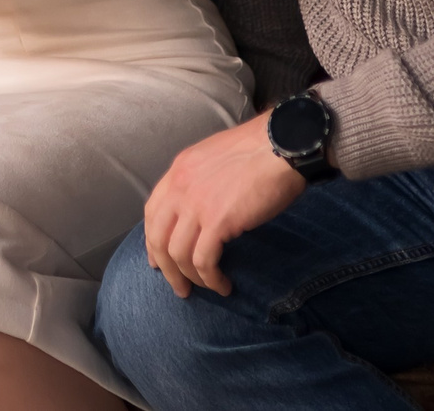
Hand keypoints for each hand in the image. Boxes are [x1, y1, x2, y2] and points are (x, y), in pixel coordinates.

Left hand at [139, 112, 308, 297]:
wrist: (280, 145)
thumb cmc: (259, 149)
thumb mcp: (215, 157)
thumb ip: (201, 179)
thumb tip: (203, 206)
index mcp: (178, 170)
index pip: (152, 212)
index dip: (153, 240)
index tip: (159, 260)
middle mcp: (179, 187)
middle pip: (158, 237)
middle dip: (166, 267)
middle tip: (179, 287)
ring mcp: (196, 204)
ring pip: (178, 253)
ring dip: (190, 278)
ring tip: (207, 288)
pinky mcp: (217, 221)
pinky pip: (203, 260)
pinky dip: (211, 278)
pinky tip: (223, 285)